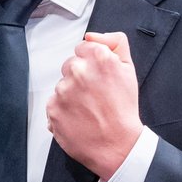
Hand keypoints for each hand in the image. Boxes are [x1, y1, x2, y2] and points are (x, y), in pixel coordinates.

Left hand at [46, 31, 143, 180]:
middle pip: (71, 65)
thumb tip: (92, 35)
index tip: (98, 77)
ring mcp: (63, 90)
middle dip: (81, 78)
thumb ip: (114, 43)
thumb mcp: (128, 69)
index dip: (91, 63)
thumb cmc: (123, 110)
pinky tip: (78, 118)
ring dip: (71, 95)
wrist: (118, 146)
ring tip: (88, 109)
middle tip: (95, 95)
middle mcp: (78, 70)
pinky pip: (54, 103)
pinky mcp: (53, 108)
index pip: (82, 48)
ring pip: (62, 85)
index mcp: (98, 57)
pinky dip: (63, 110)